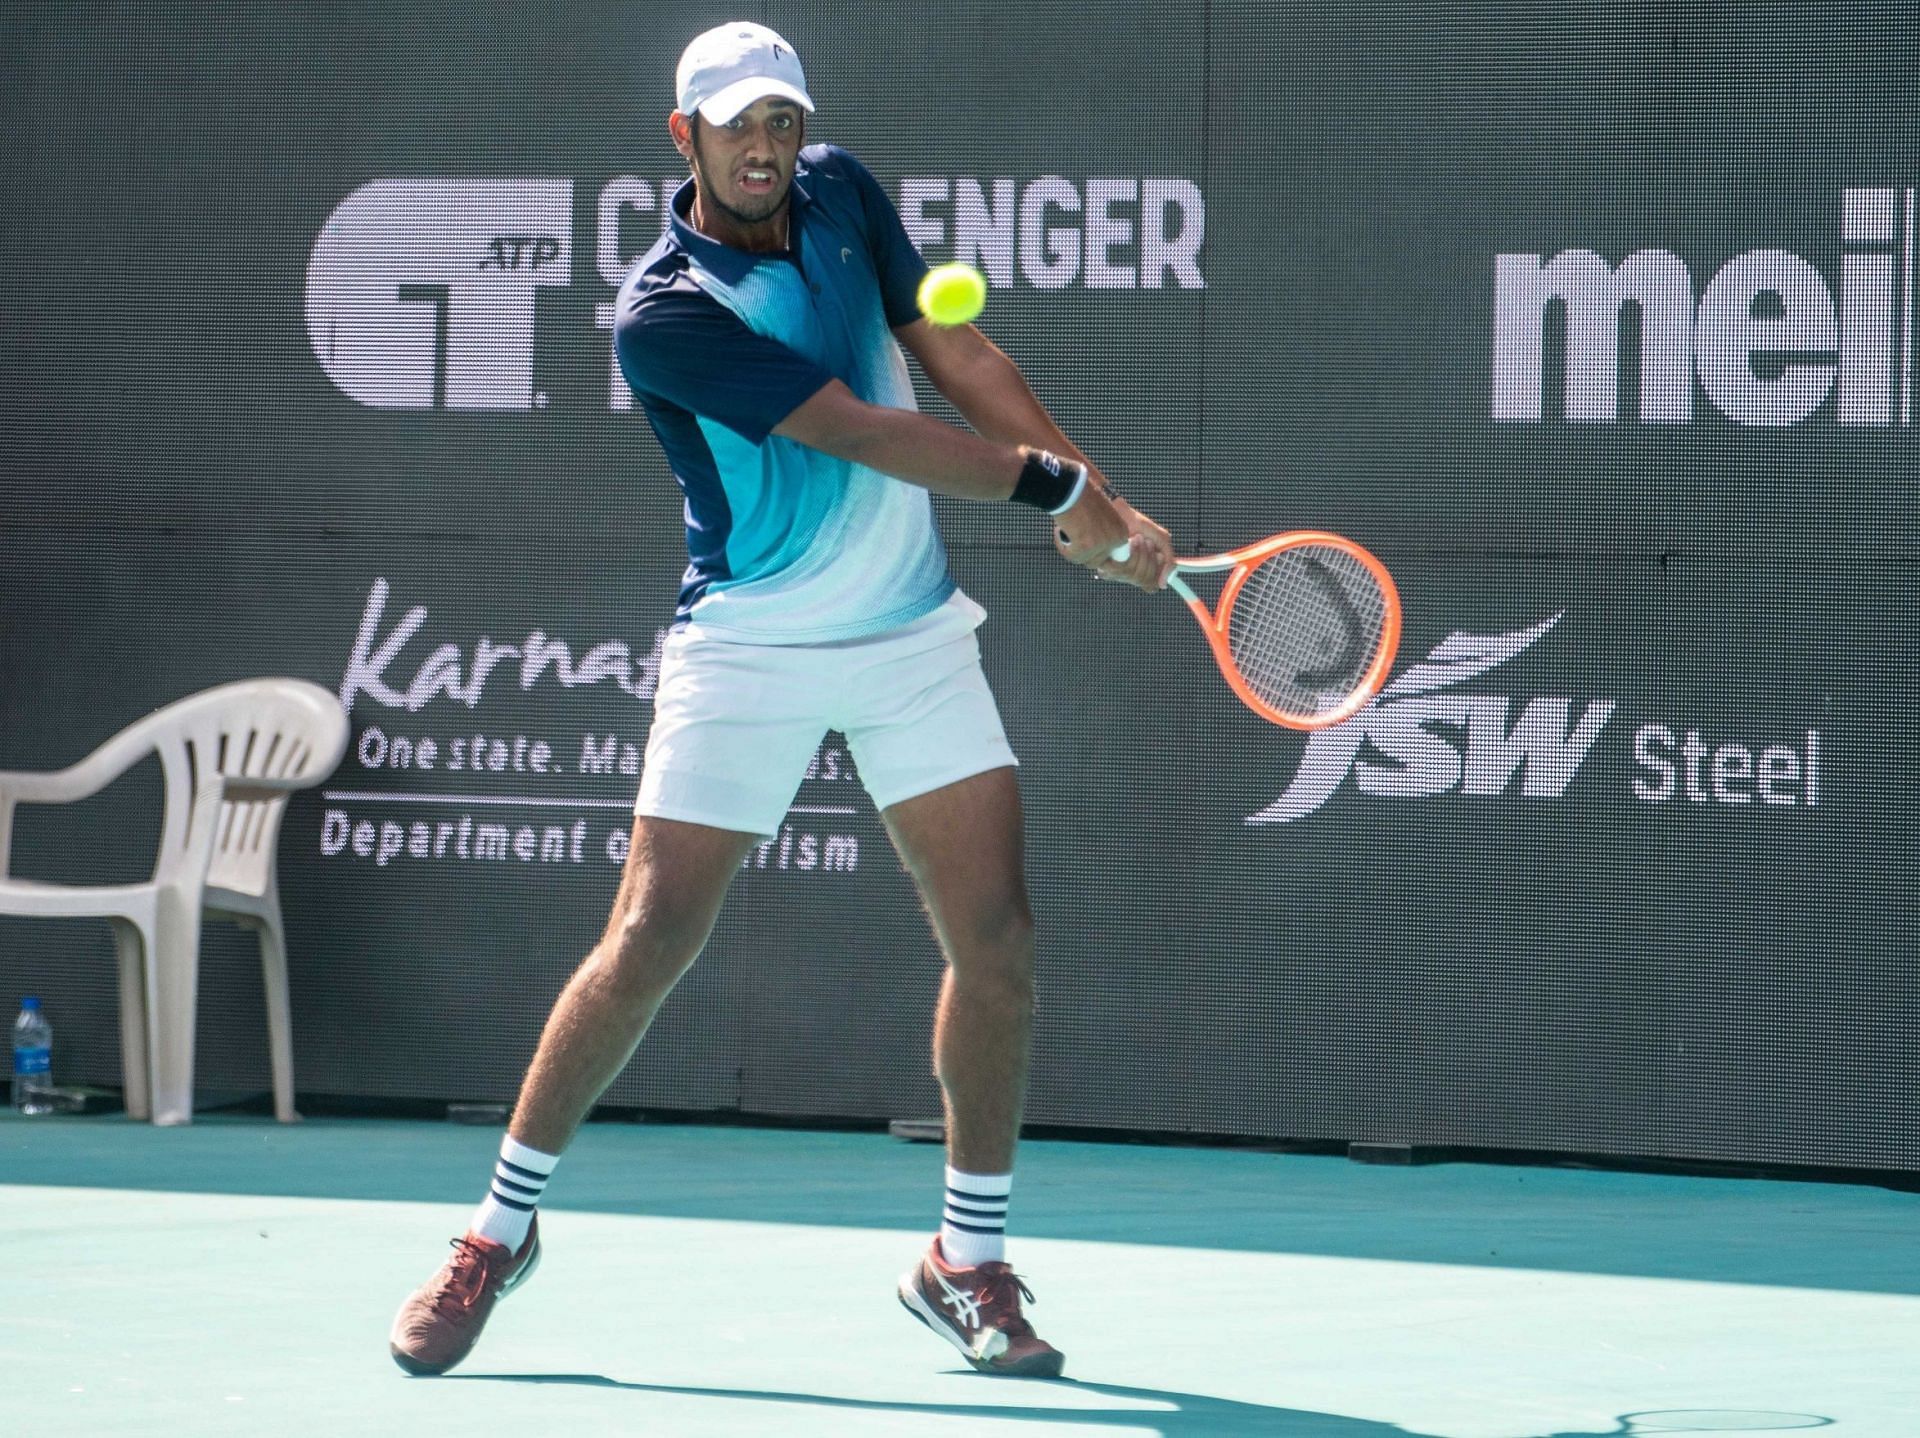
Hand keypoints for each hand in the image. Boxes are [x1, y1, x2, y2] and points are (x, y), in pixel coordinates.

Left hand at [1053, 485, 1172, 591]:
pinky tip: (1129, 541)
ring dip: (1142, 554)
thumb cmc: (1137, 524)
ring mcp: (1117, 573)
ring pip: (1135, 577)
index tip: (1158, 555)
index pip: (1150, 586)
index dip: (1157, 573)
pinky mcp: (1106, 568)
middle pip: (1145, 581)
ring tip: (1138, 538)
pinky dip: (1132, 554)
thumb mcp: (1161, 540)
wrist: (1119, 512)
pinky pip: (1124, 572)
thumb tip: (1164, 584)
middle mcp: (1128, 574)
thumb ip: (1169, 561)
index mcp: (1141, 570)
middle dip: (1150, 559)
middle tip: (1147, 542)